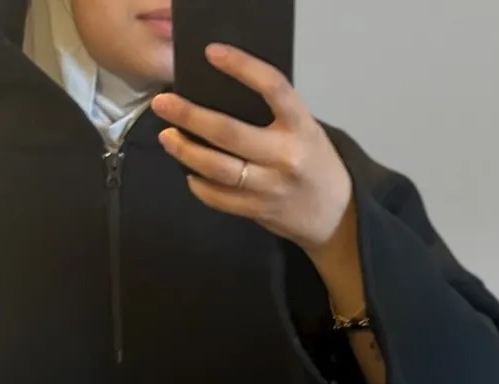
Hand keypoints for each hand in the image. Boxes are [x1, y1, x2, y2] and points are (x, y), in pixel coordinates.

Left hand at [152, 46, 353, 257]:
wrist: (335, 213)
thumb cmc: (314, 163)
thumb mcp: (305, 129)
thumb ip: (273, 116)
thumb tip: (220, 99)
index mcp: (301, 126)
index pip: (272, 87)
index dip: (242, 67)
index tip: (213, 54)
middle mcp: (285, 155)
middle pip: (229, 133)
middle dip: (190, 116)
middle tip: (163, 104)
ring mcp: (270, 186)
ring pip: (218, 168)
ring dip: (186, 152)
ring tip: (167, 137)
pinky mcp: (258, 210)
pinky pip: (219, 198)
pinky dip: (199, 185)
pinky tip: (188, 172)